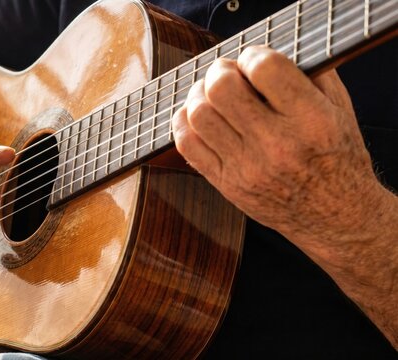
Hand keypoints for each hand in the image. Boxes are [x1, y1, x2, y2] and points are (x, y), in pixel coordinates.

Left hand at [171, 45, 379, 247]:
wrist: (335, 217)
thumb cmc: (337, 158)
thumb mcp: (340, 110)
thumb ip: (310, 75)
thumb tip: (268, 51)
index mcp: (311, 120)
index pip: (265, 69)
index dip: (252, 55)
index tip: (254, 61)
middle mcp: (277, 145)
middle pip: (222, 89)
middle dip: (219, 71)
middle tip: (227, 73)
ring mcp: (247, 167)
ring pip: (199, 115)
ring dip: (198, 94)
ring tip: (210, 93)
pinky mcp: (227, 184)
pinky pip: (187, 145)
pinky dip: (183, 122)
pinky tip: (196, 116)